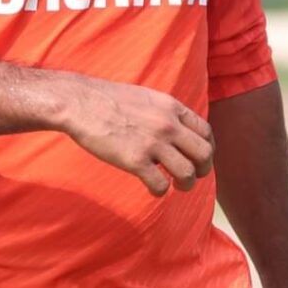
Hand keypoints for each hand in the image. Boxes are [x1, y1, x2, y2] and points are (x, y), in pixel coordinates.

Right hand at [60, 78, 213, 196]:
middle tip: (192, 176)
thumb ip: (165, 112)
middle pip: (204, 154)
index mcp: (171, 107)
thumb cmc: (108, 99)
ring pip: (187, 173)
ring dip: (186, 184)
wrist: (80, 103)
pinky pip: (160, 185)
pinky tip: (153, 188)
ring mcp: (153, 143)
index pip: (206, 132)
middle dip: (203, 169)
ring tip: (176, 186)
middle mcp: (168, 124)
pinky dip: (160, 191)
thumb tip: (177, 129)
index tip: (199, 158)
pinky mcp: (135, 161)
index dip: (207, 149)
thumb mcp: (146, 97)